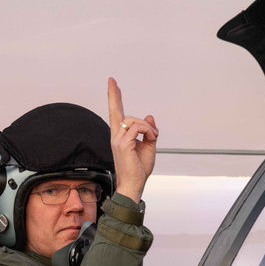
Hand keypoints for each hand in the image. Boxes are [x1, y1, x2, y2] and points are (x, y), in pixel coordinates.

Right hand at [107, 78, 157, 203]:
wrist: (133, 185)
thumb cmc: (138, 169)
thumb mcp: (148, 146)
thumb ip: (149, 131)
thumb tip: (149, 117)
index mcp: (120, 136)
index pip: (117, 114)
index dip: (115, 99)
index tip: (113, 85)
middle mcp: (116, 136)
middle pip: (115, 111)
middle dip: (114, 95)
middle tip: (112, 80)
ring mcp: (118, 139)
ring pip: (134, 120)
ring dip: (148, 127)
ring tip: (153, 137)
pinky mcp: (123, 144)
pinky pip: (139, 128)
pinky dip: (149, 132)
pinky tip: (152, 138)